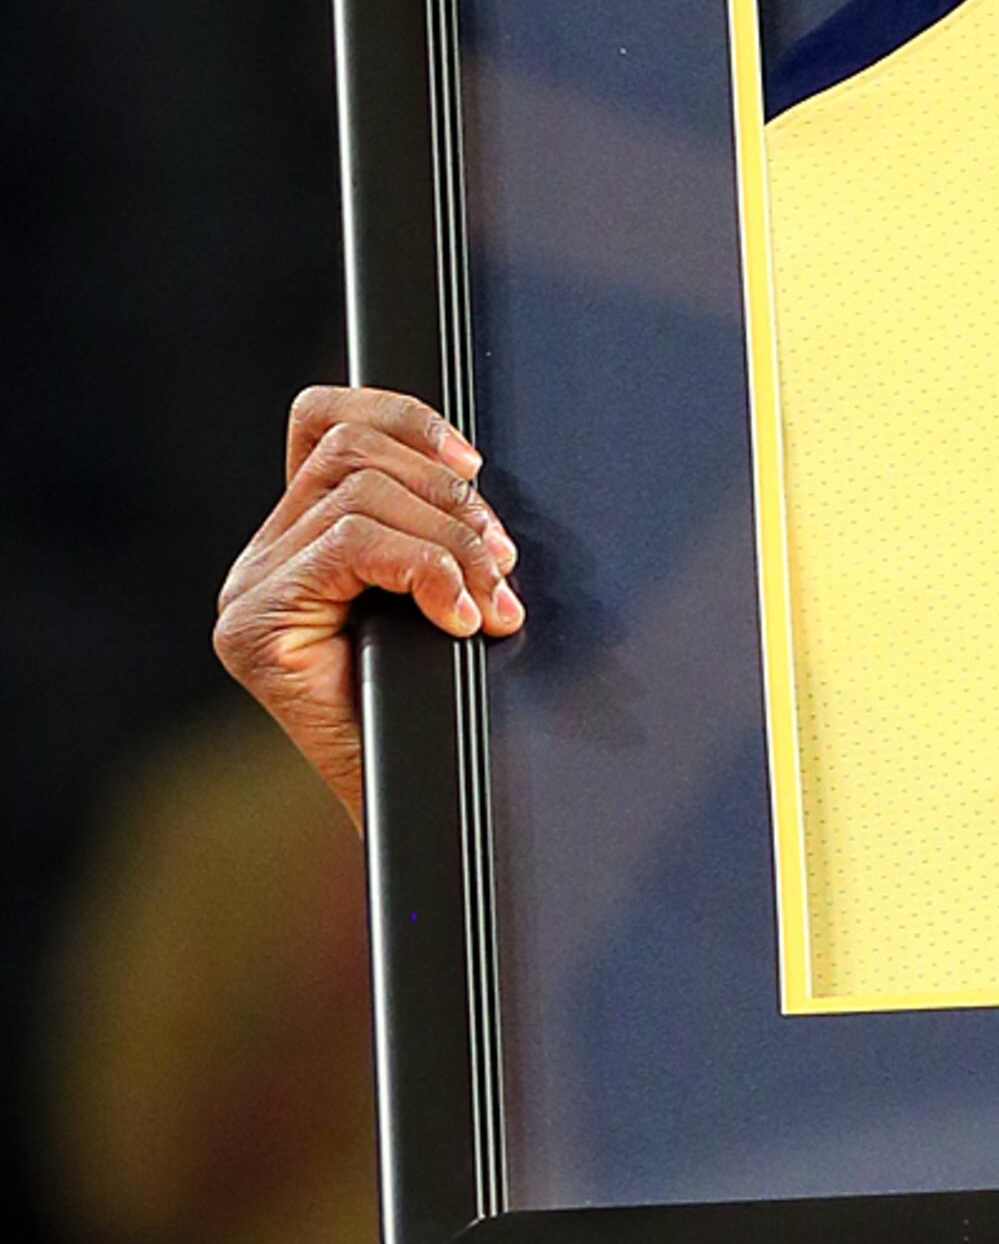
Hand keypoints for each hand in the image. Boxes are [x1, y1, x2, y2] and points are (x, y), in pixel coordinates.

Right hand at [213, 384, 520, 832]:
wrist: (429, 824)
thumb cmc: (448, 724)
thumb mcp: (451, 607)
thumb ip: (439, 539)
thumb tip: (474, 479)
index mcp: (303, 542)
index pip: (325, 423)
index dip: (403, 419)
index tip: (475, 467)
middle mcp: (262, 560)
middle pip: (349, 449)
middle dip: (448, 498)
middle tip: (502, 566)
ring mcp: (251, 592)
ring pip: (359, 493)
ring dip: (450, 540)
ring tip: (491, 604)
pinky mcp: (255, 628)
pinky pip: (353, 546)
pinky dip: (426, 570)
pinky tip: (460, 620)